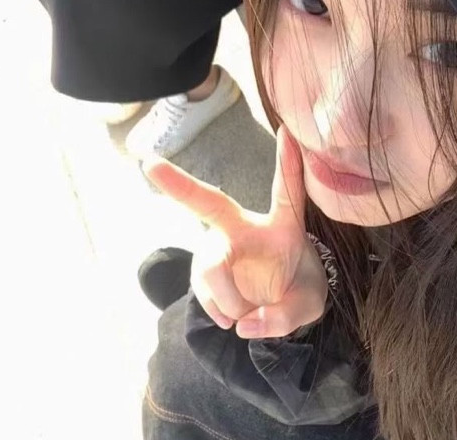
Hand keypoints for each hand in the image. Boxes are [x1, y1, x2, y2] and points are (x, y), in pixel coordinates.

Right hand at [143, 126, 327, 338]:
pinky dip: (222, 312)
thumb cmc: (297, 287)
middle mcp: (242, 227)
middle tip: (148, 163)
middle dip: (179, 183)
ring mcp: (217, 246)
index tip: (289, 132)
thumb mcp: (308, 303)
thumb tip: (244, 323)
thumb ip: (286, 315)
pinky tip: (233, 314)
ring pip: (212, 270)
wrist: (275, 304)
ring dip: (231, 302)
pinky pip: (206, 293)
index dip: (287, 163)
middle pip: (210, 204)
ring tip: (249, 313)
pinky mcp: (202, 268)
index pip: (286, 191)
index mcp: (281, 225)